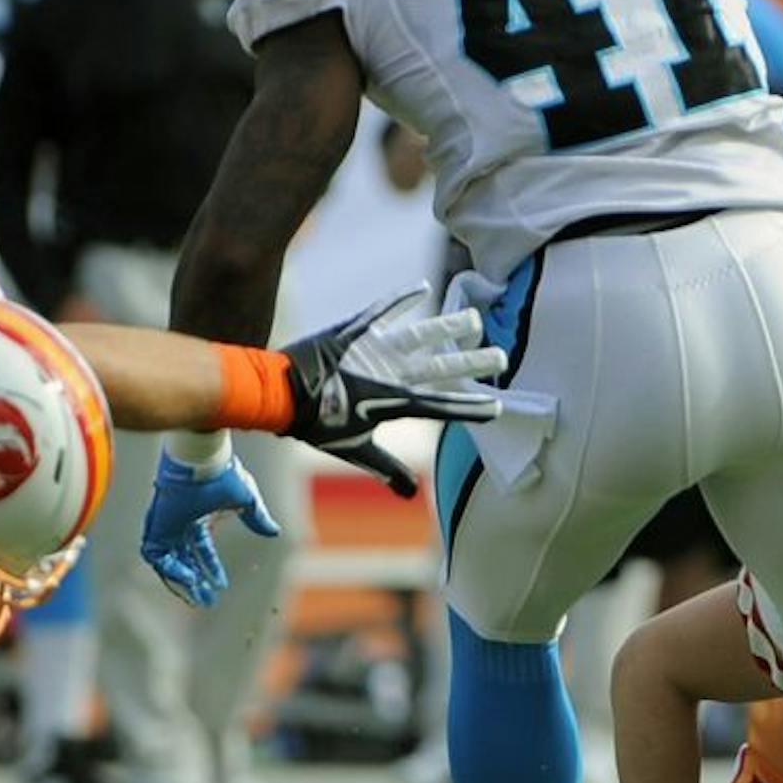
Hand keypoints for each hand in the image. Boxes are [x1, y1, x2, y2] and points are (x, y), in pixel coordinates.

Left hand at [141, 449, 280, 607]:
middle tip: (205, 600)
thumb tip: (273, 532)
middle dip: (194, 581)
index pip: (201, 548)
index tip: (220, 585)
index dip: (211, 568)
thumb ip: (258, 517)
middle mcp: (179, 523)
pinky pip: (156, 557)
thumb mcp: (247, 500)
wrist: (201, 462)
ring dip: (181, 581)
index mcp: (197, 516)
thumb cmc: (223, 475)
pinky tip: (188, 578)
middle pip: (183, 560)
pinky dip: (170, 569)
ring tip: (196, 596)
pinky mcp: (156, 527)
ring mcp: (166, 525)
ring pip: (168, 562)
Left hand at [282, 286, 510, 495]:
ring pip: (422, 336)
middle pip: (442, 368)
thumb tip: (409, 494)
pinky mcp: (357, 331)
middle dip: (474, 364)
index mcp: (394, 403)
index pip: (442, 407)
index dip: (470, 408)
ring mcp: (375, 349)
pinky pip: (383, 311)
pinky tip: (422, 287)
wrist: (281, 394)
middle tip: (501, 358)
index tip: (497, 408)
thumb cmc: (318, 425)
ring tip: (473, 320)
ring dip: (449, 327)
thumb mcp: (355, 449)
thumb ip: (387, 468)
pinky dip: (402, 298)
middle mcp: (391, 374)